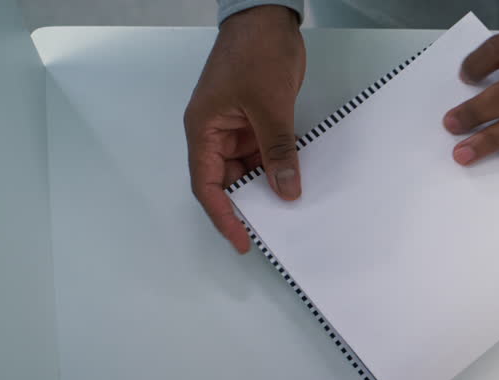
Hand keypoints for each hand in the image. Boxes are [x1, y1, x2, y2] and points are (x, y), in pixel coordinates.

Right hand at [184, 6, 304, 252]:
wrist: (268, 18)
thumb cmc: (254, 50)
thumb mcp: (270, 106)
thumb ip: (278, 150)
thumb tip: (286, 189)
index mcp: (203, 129)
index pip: (208, 184)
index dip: (224, 216)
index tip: (242, 239)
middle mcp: (215, 132)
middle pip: (227, 182)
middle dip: (247, 206)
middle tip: (271, 231)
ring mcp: (236, 128)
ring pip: (248, 170)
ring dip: (266, 187)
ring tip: (288, 210)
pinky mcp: (256, 123)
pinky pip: (264, 155)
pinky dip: (278, 169)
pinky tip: (295, 182)